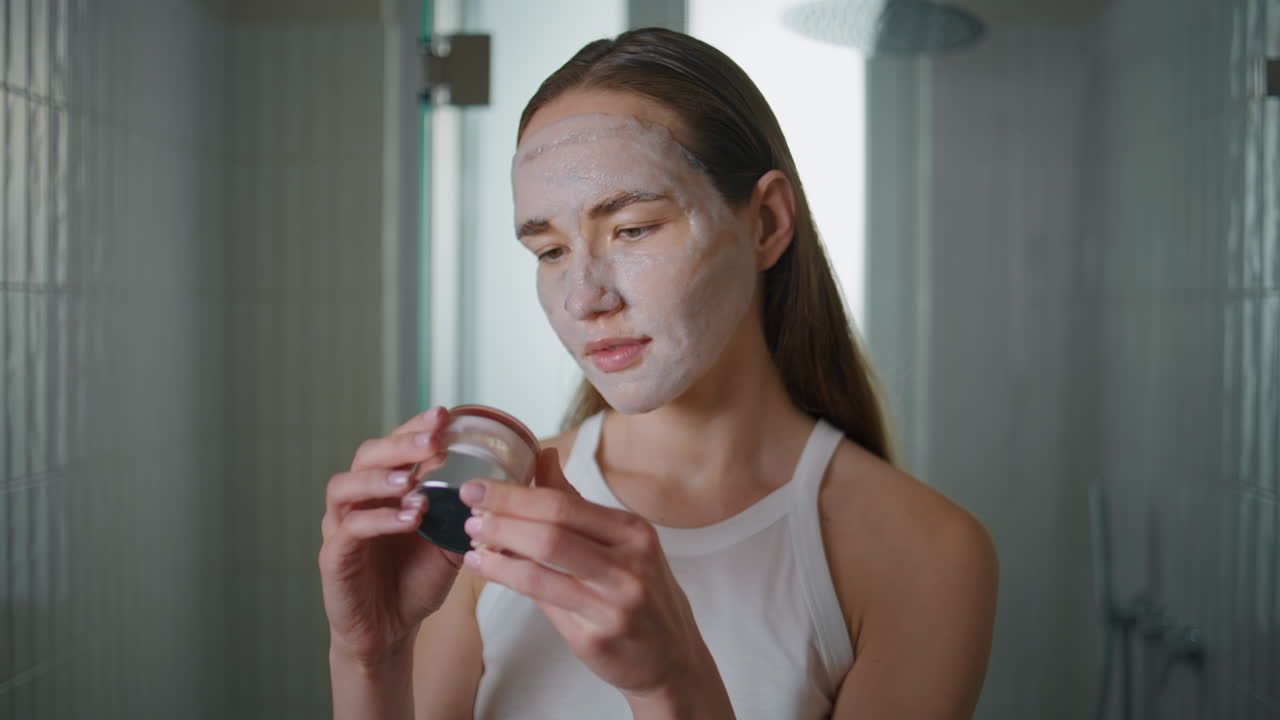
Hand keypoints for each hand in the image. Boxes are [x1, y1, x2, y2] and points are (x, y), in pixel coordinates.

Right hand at [319, 407, 461, 666]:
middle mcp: (358, 500)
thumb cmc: (416, 581)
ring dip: (381, 479)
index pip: (395, 446)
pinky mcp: (333, 558)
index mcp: (385, 490)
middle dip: (400, 444)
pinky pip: (349, 530)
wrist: (390, 631)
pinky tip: (409, 518)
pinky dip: (379, 520)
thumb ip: (463, 513)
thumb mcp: (450, 542)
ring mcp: (341, 527)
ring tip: (411, 482)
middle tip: (432, 439)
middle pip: (366, 456)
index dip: (416, 428)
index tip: (445, 415)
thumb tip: (499, 485)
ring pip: (345, 486)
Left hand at [458, 449, 732, 713]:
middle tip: (468, 509)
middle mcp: (629, 563)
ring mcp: (615, 603)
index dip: (515, 494)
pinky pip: (544, 601)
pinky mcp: (596, 637)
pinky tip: (489, 569)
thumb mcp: (621, 543)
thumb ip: (575, 504)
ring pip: (542, 568)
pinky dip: (510, 580)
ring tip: (472, 541)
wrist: (672, 658)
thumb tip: (542, 455)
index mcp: (633, 532)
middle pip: (552, 530)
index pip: (564, 503)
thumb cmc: (640, 593)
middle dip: (502, 516)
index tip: (479, 486)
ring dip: (499, 551)